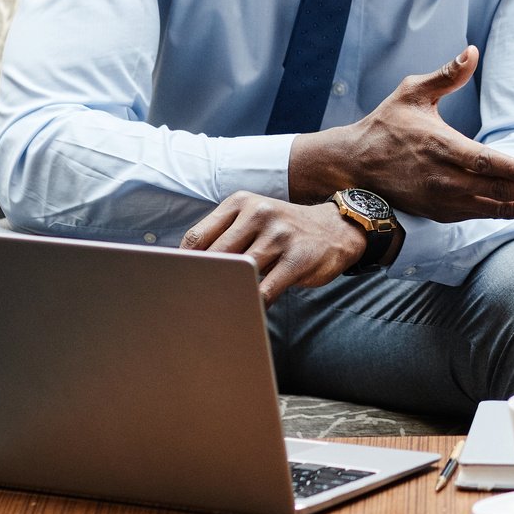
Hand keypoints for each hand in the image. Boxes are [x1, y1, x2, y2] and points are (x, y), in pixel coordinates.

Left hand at [181, 192, 369, 302]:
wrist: (336, 229)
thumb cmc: (283, 231)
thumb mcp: (253, 219)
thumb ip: (223, 237)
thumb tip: (186, 268)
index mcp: (240, 203)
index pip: (198, 237)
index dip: (183, 265)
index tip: (177, 284)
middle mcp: (258, 214)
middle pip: (216, 256)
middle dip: (203, 282)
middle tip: (192, 304)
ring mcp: (279, 235)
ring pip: (240, 273)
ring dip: (228, 294)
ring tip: (217, 310)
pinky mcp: (298, 258)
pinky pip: (267, 289)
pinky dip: (253, 303)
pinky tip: (247, 310)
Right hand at [292, 46, 513, 221]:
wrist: (352, 166)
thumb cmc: (385, 125)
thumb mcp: (412, 93)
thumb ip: (445, 75)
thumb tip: (472, 51)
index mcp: (441, 148)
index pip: (484, 162)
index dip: (513, 170)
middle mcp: (446, 180)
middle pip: (499, 191)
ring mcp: (445, 201)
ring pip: (496, 209)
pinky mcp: (443, 213)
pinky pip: (484, 215)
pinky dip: (513, 214)